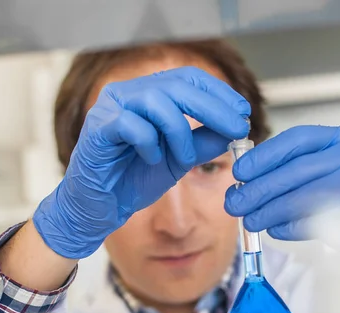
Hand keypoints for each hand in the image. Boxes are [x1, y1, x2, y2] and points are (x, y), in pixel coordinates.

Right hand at [34, 67, 249, 258]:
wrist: (99, 208)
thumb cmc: (134, 178)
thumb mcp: (180, 159)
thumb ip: (204, 141)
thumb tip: (237, 127)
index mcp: (147, 94)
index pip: (187, 78)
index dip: (218, 91)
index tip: (243, 111)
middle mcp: (127, 93)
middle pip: (177, 85)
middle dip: (213, 107)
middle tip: (237, 128)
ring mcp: (109, 108)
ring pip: (156, 102)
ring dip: (180, 131)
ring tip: (184, 157)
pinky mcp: (96, 129)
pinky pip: (130, 124)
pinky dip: (149, 143)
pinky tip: (152, 159)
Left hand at [224, 125, 339, 312]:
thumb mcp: (330, 177)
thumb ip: (297, 172)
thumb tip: (247, 179)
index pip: (299, 140)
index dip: (265, 156)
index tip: (239, 172)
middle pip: (299, 170)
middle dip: (260, 188)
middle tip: (234, 202)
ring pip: (306, 196)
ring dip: (271, 211)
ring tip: (250, 220)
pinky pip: (321, 221)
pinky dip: (291, 227)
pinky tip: (275, 230)